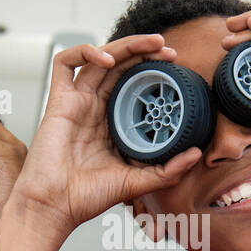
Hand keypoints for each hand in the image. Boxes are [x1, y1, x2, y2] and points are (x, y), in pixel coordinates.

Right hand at [8, 34, 202, 241]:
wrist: (54, 207)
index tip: (174, 67)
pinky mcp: (57, 101)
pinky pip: (64, 63)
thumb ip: (167, 171)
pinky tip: (106, 58)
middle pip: (119, 65)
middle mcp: (93, 108)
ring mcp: (75, 102)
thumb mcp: (136, 183)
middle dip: (143, 51)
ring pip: (98, 58)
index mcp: (111, 123)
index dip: (151, 71)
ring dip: (125, 45)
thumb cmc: (85, 198)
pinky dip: (85, 52)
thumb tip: (196, 155)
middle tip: (167, 49)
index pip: (132, 84)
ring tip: (149, 43)